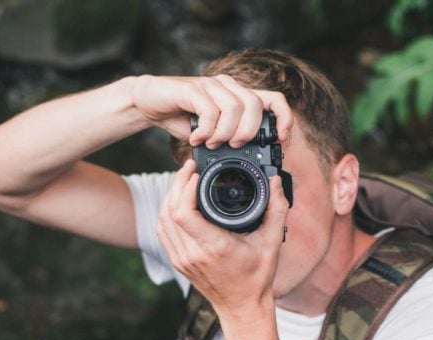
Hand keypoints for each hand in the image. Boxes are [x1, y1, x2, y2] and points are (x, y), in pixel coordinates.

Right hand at [131, 74, 292, 148]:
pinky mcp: (192, 89)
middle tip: (233, 146)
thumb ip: (230, 140)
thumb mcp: (212, 132)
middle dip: (248, 132)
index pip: (274, 99)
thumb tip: (249, 160)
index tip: (279, 140)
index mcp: (239, 95)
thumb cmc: (183, 118)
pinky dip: (206, 130)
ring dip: (225, 133)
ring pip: (234, 108)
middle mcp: (228, 86)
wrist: (149, 103)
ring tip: (212, 143)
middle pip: (255, 105)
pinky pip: (210, 110)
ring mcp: (211, 85)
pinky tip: (197, 138)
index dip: (283, 118)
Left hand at [156, 159, 289, 316]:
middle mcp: (193, 254)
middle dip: (176, 184)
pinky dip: (167, 213)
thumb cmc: (257, 277)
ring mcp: (182, 259)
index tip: (196, 173)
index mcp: (214, 247)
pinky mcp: (177, 262)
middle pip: (169, 211)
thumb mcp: (272, 242)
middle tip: (189, 168)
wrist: (242, 307)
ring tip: (183, 181)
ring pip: (162, 220)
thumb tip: (276, 182)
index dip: (184, 187)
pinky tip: (178, 202)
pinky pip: (163, 232)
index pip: (184, 212)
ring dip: (169, 197)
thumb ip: (277, 209)